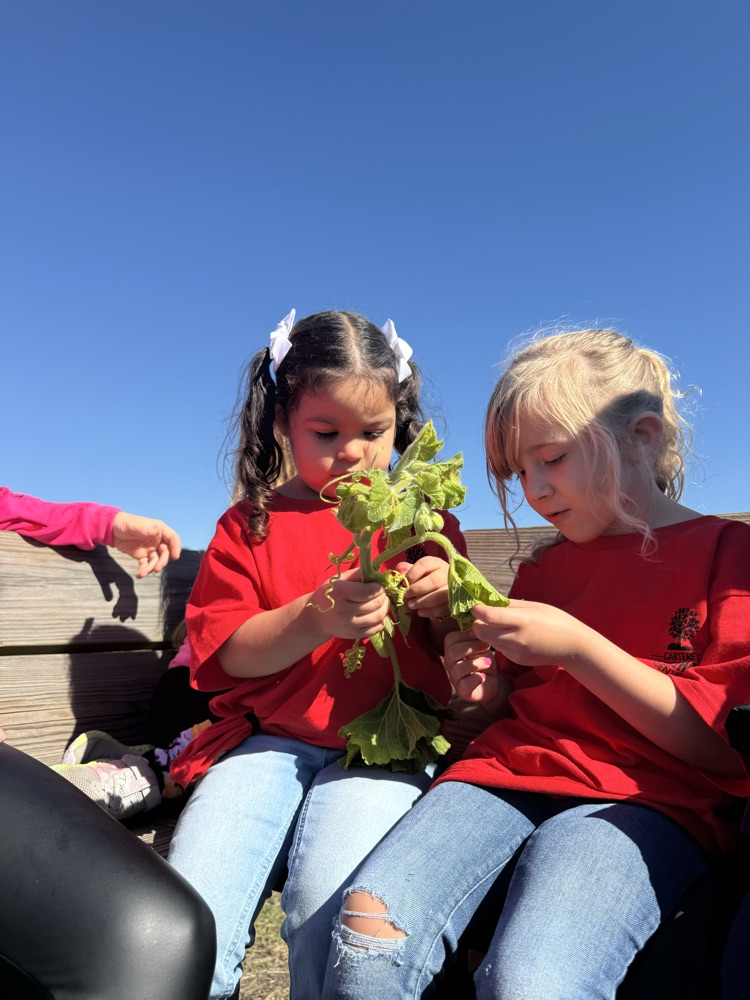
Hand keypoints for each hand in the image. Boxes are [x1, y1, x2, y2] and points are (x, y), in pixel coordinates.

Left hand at [112, 511, 181, 577]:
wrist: (112, 529)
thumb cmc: (126, 523)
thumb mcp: (135, 525)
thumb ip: (145, 529)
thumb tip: (155, 531)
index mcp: (159, 530)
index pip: (173, 538)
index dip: (176, 547)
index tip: (175, 557)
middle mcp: (158, 540)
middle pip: (166, 552)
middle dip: (162, 561)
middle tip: (156, 568)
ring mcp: (151, 549)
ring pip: (156, 560)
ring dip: (152, 568)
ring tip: (143, 573)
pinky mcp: (142, 556)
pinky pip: (146, 565)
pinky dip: (144, 570)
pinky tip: (139, 574)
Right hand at [308, 568, 389, 640]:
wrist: (316, 618)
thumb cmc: (329, 594)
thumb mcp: (339, 579)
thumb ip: (358, 574)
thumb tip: (377, 573)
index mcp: (341, 592)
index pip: (369, 591)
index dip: (379, 587)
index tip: (379, 584)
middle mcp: (345, 610)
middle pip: (376, 604)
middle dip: (383, 596)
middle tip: (382, 593)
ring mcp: (350, 625)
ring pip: (378, 617)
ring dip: (385, 608)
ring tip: (382, 602)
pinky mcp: (354, 635)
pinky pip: (375, 629)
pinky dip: (381, 621)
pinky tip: (377, 614)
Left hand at [395, 557, 449, 618]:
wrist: (442, 591)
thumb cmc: (426, 580)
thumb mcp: (417, 572)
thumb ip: (407, 570)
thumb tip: (399, 570)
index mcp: (435, 563)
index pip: (424, 564)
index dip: (412, 574)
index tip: (403, 584)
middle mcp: (447, 573)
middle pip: (434, 580)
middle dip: (417, 589)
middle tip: (406, 596)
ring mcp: (453, 587)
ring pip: (440, 594)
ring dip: (423, 601)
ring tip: (411, 605)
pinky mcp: (455, 601)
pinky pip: (444, 607)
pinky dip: (431, 611)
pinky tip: (420, 612)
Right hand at [444, 627, 508, 714]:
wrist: (492, 683)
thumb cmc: (485, 662)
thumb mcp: (483, 647)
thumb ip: (478, 638)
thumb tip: (478, 627)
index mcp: (452, 649)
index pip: (449, 639)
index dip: (464, 635)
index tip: (478, 635)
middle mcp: (450, 663)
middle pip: (452, 652)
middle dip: (471, 647)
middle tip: (486, 647)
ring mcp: (454, 678)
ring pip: (458, 668)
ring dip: (476, 662)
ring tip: (488, 662)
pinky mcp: (462, 691)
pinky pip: (464, 683)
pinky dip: (476, 678)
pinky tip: (484, 676)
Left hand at [470, 599, 590, 667]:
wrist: (572, 646)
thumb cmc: (555, 620)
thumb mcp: (533, 605)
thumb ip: (508, 604)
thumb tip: (487, 600)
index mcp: (522, 620)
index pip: (488, 616)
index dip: (476, 609)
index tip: (475, 604)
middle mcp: (516, 638)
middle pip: (481, 631)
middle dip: (478, 622)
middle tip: (482, 615)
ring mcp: (515, 652)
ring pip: (488, 640)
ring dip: (487, 632)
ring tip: (498, 623)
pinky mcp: (516, 660)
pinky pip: (499, 648)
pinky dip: (498, 640)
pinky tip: (510, 635)